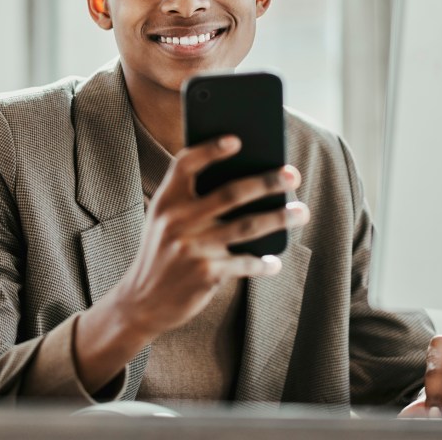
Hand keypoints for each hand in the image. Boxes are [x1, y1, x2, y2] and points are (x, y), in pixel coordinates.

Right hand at [112, 134, 307, 338]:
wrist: (140, 302)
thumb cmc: (162, 254)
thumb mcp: (164, 223)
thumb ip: (191, 204)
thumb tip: (247, 185)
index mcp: (165, 201)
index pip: (185, 164)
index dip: (210, 149)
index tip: (237, 140)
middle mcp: (176, 221)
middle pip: (230, 193)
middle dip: (266, 182)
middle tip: (292, 175)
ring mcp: (191, 248)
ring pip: (247, 226)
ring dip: (279, 218)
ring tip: (301, 212)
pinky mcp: (205, 274)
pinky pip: (245, 262)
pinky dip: (263, 263)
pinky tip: (274, 261)